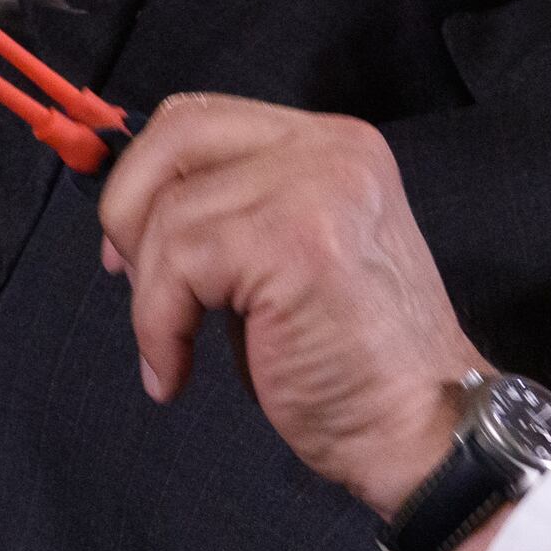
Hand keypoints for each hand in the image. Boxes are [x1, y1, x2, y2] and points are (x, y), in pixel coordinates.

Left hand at [100, 95, 482, 522]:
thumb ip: (233, 216)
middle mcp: (331, 147)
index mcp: (334, 145)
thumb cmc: (352, 367)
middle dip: (127, 211)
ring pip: (170, 213)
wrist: (422, 430)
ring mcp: (316, 185)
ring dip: (149, 297)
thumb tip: (135, 217)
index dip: (147, 180)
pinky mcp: (294, 239)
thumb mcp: (290, 259)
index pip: (202, 120)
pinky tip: (176, 372)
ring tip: (172, 354)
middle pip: (177, 134)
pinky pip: (177, 264)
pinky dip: (158, 326)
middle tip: (134, 285)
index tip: (130, 250)